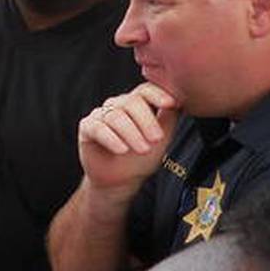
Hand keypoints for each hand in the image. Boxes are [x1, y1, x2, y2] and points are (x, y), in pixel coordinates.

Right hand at [77, 82, 182, 196]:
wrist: (121, 180)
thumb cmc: (141, 157)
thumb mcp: (161, 137)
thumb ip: (169, 117)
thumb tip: (182, 99)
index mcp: (136, 103)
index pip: (145, 90)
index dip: (157, 94)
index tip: (170, 104)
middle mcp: (117, 105)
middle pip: (131, 102)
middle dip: (146, 121)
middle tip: (156, 139)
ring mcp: (101, 115)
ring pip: (116, 116)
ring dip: (131, 133)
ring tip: (142, 149)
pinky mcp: (87, 128)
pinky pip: (98, 128)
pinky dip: (111, 139)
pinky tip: (122, 150)